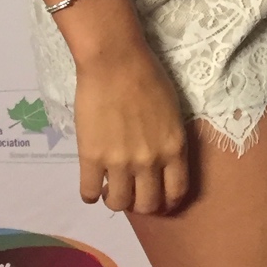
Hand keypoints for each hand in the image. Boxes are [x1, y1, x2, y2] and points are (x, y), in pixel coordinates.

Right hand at [73, 41, 190, 214]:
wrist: (115, 62)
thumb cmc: (148, 77)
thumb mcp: (172, 113)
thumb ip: (169, 141)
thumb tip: (161, 162)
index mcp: (174, 148)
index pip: (177, 192)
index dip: (168, 202)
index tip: (159, 199)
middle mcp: (150, 161)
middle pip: (148, 204)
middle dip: (141, 203)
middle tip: (133, 193)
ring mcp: (120, 162)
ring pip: (118, 204)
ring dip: (115, 200)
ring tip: (110, 188)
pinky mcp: (92, 158)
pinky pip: (89, 192)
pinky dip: (90, 194)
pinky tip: (92, 185)